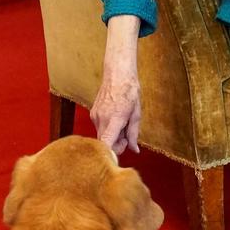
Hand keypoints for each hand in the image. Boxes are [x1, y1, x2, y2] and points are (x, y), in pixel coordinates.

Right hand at [92, 16, 141, 154]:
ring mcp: (95, 116)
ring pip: (102, 136)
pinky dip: (108, 129)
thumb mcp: (136, 114)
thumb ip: (133, 134)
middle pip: (104, 143)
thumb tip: (134, 150)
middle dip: (116, 145)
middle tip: (127, 138)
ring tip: (123, 124)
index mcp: (114, 119)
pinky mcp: (93, 113)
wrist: (118, 74)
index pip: (106, 144)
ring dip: (112, 136)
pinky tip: (116, 120)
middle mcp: (101, 119)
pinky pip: (100, 128)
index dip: (111, 154)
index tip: (119, 155)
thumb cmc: (130, 92)